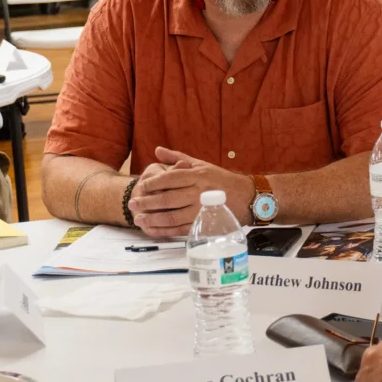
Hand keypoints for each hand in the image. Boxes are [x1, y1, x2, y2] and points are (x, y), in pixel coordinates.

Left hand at [128, 147, 254, 236]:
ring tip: (138, 219)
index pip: (170, 178)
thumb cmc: (223, 180)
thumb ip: (178, 158)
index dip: (153, 183)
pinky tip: (153, 229)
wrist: (248, 197)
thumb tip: (157, 150)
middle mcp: (198, 191)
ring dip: (152, 218)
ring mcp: (201, 209)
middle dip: (147, 202)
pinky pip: (180, 229)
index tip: (141, 186)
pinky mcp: (204, 224)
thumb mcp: (202, 164)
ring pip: (171, 215)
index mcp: (197, 175)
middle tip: (133, 203)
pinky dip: (164, 231)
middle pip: (167, 197)